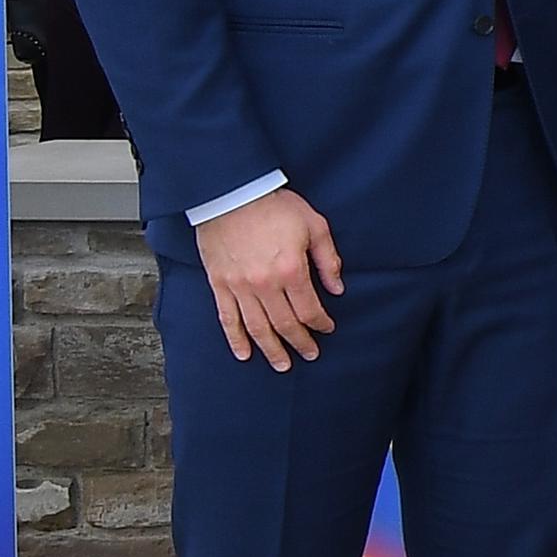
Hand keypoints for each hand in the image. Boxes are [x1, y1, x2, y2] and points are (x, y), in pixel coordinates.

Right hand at [197, 189, 342, 369]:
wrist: (231, 192)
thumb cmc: (275, 205)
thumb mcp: (314, 225)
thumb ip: (328, 260)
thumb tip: (338, 289)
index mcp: (291, 270)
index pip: (310, 309)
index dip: (321, 324)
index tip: (327, 329)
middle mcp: (265, 284)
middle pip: (285, 324)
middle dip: (300, 342)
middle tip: (310, 354)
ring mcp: (239, 286)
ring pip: (257, 327)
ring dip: (271, 349)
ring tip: (282, 364)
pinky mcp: (219, 283)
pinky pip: (227, 318)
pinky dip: (236, 339)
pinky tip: (244, 354)